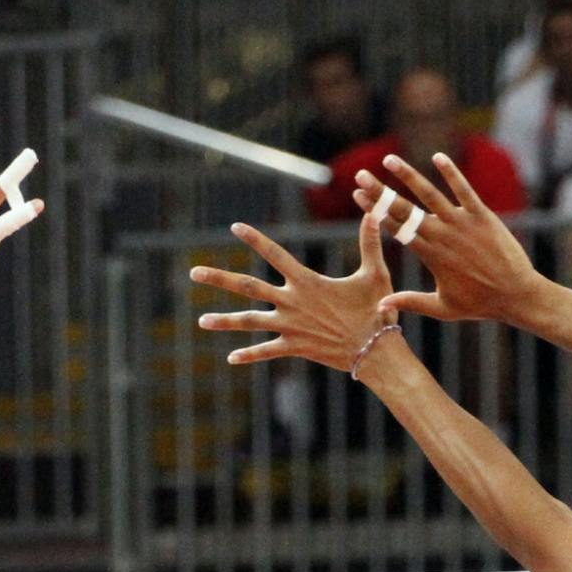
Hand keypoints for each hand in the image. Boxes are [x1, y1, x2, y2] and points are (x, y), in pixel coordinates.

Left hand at [191, 212, 395, 371]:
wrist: (376, 350)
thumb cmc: (378, 310)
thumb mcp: (374, 273)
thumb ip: (369, 242)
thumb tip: (374, 212)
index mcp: (307, 281)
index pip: (275, 254)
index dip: (255, 239)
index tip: (234, 227)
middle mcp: (292, 302)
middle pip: (248, 286)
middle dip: (219, 279)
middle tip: (194, 273)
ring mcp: (291, 326)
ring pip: (249, 322)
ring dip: (224, 321)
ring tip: (201, 321)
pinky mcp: (295, 347)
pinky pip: (267, 351)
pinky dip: (249, 355)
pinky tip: (231, 358)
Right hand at [350, 152, 538, 323]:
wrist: (516, 294)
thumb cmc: (480, 304)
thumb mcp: (443, 308)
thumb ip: (412, 303)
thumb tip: (381, 306)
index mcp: (429, 255)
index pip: (395, 228)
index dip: (374, 211)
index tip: (357, 196)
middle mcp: (441, 236)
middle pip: (403, 210)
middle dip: (380, 192)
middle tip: (360, 176)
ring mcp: (461, 223)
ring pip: (429, 194)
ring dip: (408, 176)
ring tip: (389, 160)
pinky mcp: (482, 215)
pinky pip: (464, 189)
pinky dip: (451, 173)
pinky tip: (438, 157)